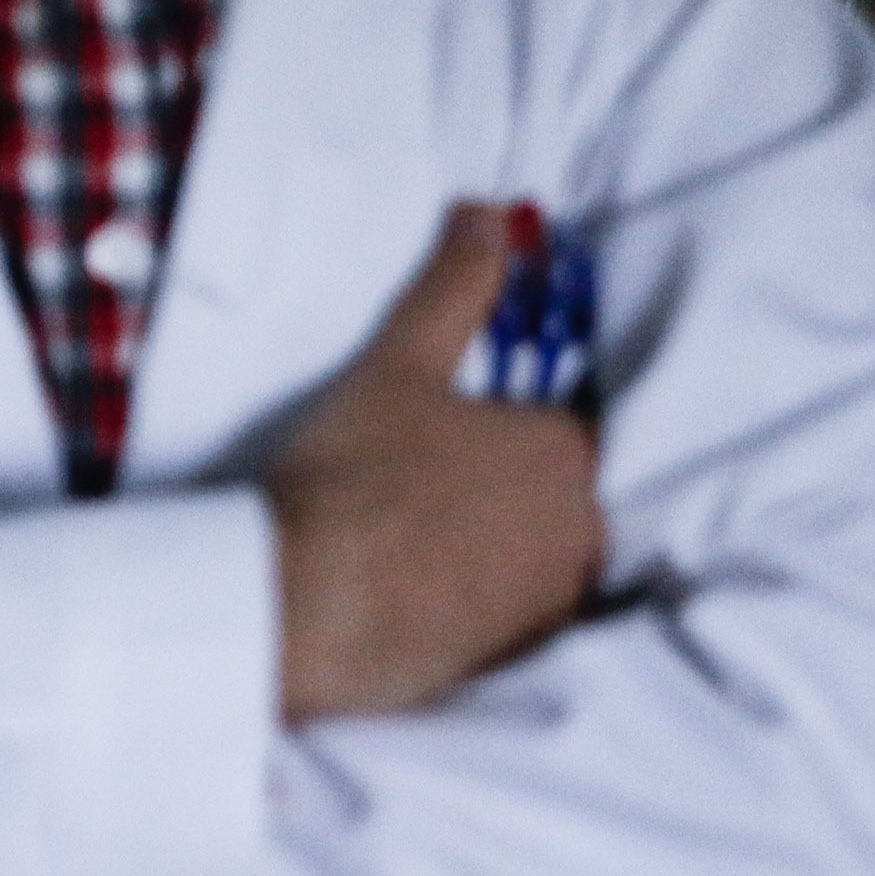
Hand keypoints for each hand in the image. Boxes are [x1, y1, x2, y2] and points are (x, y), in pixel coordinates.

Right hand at [262, 202, 604, 725]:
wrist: (294, 608)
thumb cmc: (348, 476)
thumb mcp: (396, 364)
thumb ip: (452, 287)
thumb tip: (486, 211)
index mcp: (566, 453)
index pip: (559, 432)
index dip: (500, 434)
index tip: (444, 446)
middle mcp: (580, 533)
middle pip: (554, 503)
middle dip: (504, 498)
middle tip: (418, 498)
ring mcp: (548, 606)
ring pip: (535, 566)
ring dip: (493, 558)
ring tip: (410, 553)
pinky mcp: (510, 664)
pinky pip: (508, 626)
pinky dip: (476, 615)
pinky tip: (413, 604)